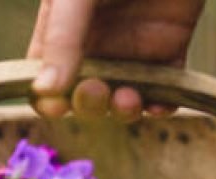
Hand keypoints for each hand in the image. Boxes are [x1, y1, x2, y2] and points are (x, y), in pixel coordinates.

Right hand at [27, 0, 204, 120]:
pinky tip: (157, 104)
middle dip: (88, 104)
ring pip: (121, 99)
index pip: (46, 79)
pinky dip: (160, 106)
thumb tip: (45, 92)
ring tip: (130, 100)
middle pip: (82, 97)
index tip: (58, 102)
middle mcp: (94, 45)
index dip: (49, 99)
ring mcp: (132, 50)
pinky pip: (164, 92)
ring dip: (123, 111)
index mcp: (62, 30)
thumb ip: (62, 37)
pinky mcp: (170, 51)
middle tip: (98, 90)